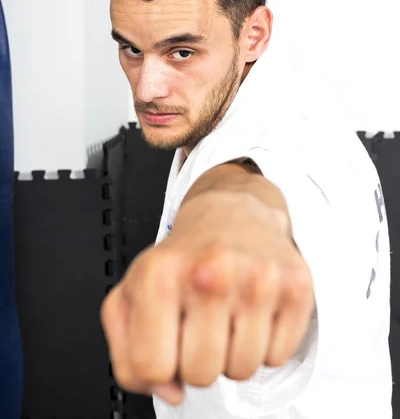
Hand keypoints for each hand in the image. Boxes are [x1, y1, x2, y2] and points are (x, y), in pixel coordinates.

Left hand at [100, 193, 314, 405]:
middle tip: (201, 323)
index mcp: (160, 275)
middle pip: (200, 375)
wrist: (232, 214)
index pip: (152, 367)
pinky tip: (253, 311)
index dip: (160, 366)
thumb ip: (128, 352)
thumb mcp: (133, 293)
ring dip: (234, 352)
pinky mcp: (295, 286)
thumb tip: (168, 389)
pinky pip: (278, 356)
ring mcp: (256, 279)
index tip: (168, 340)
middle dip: (198, 360)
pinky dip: (266, 343)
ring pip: (242, 370)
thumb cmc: (184, 258)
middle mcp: (209, 273)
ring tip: (228, 314)